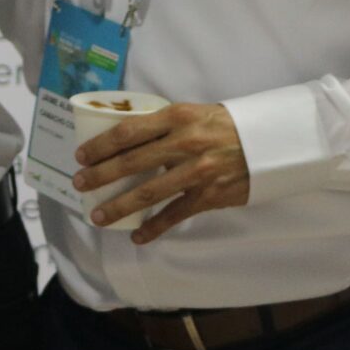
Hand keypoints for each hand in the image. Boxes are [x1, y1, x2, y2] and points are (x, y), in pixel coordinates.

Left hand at [73, 101, 250, 244]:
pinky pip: (175, 214)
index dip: (101, 145)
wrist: (270, 142)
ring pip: (149, 193)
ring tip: (98, 215)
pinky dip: (154, 228)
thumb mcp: (191, 113)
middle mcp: (184, 143)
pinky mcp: (209, 195)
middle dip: (100, 175)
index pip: (128, 131)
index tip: (81, 155)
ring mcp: (197, 172)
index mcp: (176, 117)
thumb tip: (123, 136)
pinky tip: (137, 236)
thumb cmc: (223, 125)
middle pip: (131, 162)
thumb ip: (161, 124)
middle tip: (79, 184)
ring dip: (119, 206)